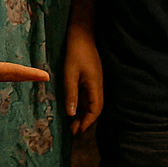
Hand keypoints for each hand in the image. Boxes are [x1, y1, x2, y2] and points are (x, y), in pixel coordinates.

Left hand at [62, 8, 102, 134]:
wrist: (81, 34)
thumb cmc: (75, 52)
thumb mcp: (70, 74)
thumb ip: (71, 94)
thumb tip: (71, 114)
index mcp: (95, 86)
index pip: (95, 109)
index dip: (87, 122)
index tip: (78, 132)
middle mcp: (97, 85)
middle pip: (95, 108)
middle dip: (85, 121)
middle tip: (73, 132)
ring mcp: (94, 81)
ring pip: (91, 103)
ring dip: (83, 114)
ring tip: (72, 124)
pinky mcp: (90, 78)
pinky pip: (87, 95)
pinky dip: (81, 104)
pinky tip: (73, 108)